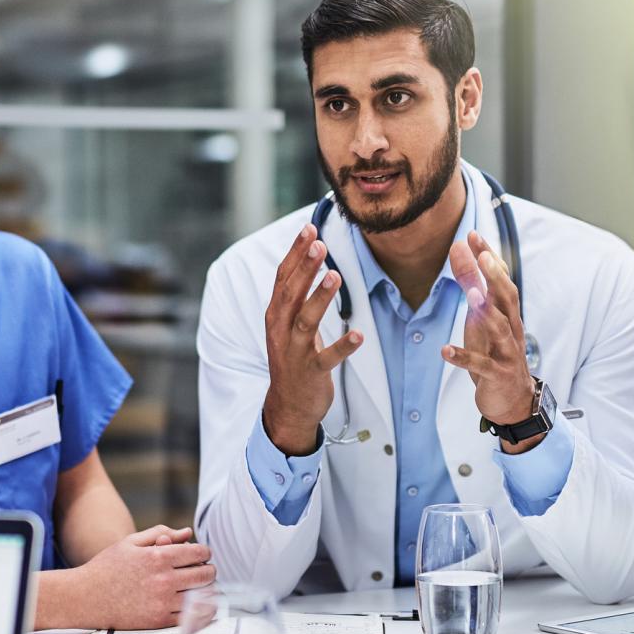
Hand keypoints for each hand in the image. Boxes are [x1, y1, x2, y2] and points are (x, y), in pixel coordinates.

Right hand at [73, 525, 215, 629]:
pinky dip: (199, 610)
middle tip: (206, 570)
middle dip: (209, 570)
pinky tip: (198, 605)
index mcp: (158, 557)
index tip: (203, 555)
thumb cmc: (107, 567)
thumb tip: (187, 533)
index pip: (198, 553)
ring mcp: (162, 603)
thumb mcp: (130, 542)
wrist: (86, 597)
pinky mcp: (159, 621)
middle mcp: (163, 580)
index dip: (205, 552)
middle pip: (204, 575)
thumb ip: (160, 533)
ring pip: (201, 596)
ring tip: (203, 587)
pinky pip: (191, 617)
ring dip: (206, 590)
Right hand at [261, 223, 362, 455]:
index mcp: (275, 314)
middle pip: (290, 293)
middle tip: (319, 243)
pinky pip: (327, 358)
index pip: (283, 277)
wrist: (288, 405)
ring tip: (335, 275)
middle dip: (305, 267)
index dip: (295, 253)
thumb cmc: (293, 357)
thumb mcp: (288, 323)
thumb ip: (295, 294)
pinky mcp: (311, 372)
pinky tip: (358, 335)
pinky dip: (342, 346)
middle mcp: (280, 330)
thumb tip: (310, 256)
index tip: (309, 228)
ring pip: (305, 321)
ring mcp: (294, 352)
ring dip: (320, 298)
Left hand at [441, 232, 538, 438]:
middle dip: (495, 276)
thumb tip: (460, 254)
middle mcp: (511, 328)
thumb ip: (473, 288)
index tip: (473, 235)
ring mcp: (506, 351)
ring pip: (499, 328)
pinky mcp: (496, 374)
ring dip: (485, 311)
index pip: (501, 278)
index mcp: (507, 313)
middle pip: (507, 298)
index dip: (489, 257)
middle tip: (481, 255)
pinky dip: (463, 357)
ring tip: (470, 295)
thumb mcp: (483, 318)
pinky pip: (480, 365)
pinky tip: (445, 351)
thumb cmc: (496, 353)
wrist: (513, 399)